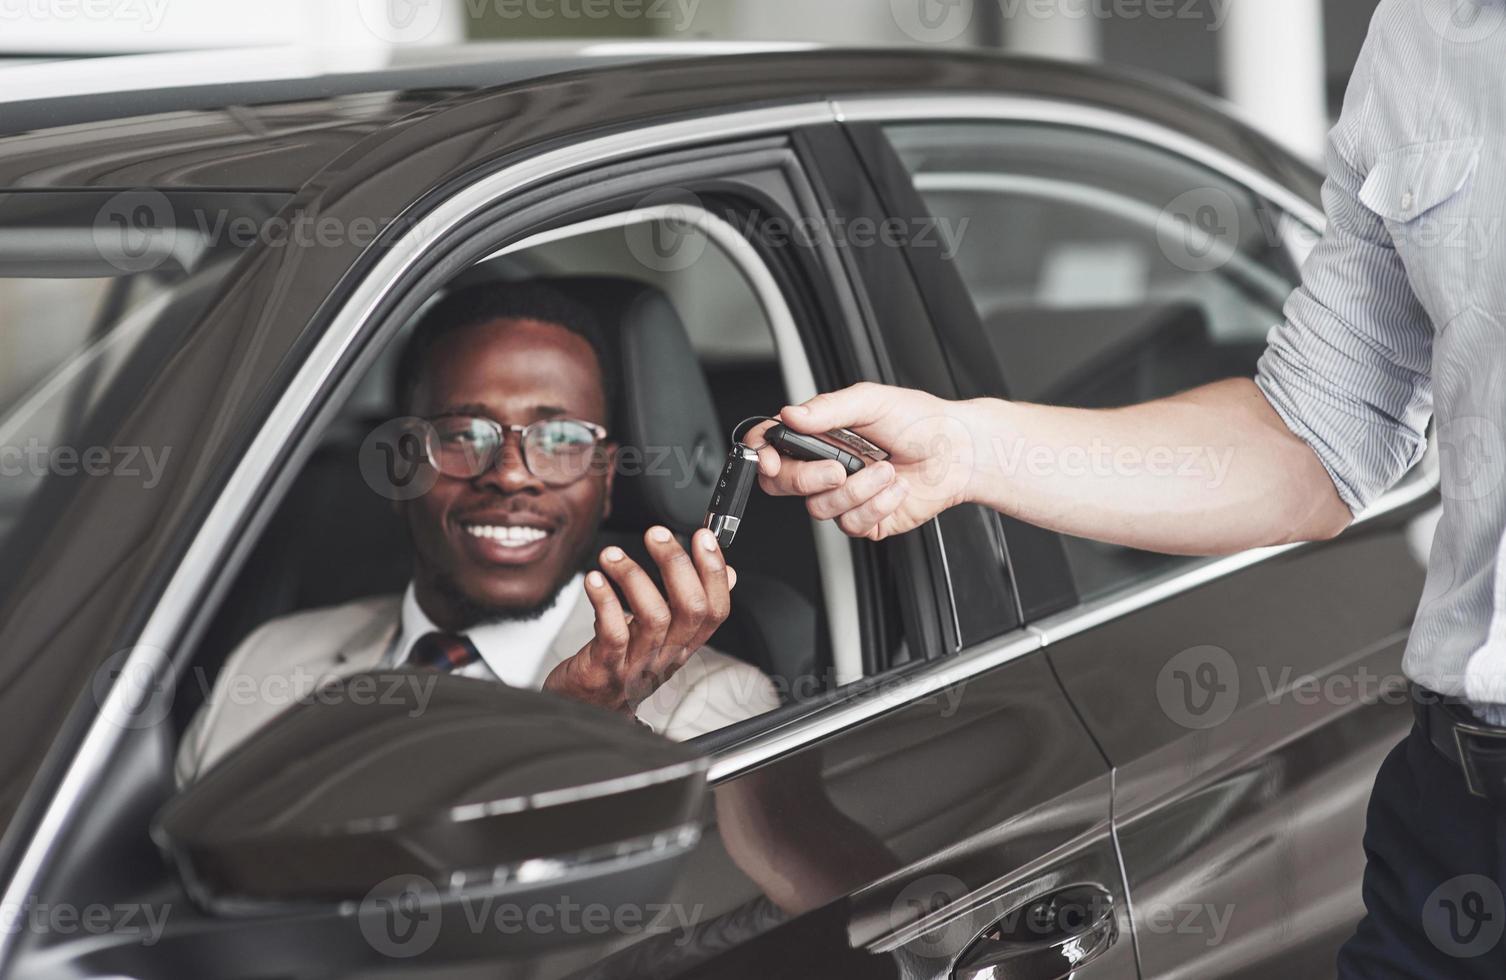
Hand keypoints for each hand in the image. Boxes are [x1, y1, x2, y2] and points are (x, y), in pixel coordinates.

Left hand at [543, 526, 734, 717]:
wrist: (586, 714)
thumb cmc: (622, 670)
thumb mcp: (666, 639)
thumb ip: (694, 608)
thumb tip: (728, 574)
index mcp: (684, 645)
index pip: (716, 609)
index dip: (714, 571)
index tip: (704, 537)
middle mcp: (666, 655)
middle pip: (691, 608)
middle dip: (677, 563)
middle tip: (657, 534)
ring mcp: (638, 665)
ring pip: (654, 617)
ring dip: (634, 577)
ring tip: (613, 555)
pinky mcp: (605, 670)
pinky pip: (612, 633)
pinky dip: (604, 601)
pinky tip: (594, 579)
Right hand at [753, 382, 978, 540]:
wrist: (960, 452)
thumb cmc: (922, 421)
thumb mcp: (872, 401)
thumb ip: (828, 408)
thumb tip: (790, 413)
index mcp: (821, 434)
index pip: (773, 445)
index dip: (762, 454)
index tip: (771, 459)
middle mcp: (827, 466)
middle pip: (784, 484)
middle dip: (807, 479)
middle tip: (837, 468)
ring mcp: (844, 495)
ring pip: (819, 508)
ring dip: (857, 490)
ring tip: (886, 469)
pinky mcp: (865, 520)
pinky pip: (851, 524)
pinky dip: (876, 505)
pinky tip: (894, 488)